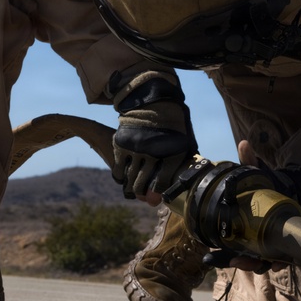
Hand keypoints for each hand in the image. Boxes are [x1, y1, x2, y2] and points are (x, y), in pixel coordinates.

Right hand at [112, 72, 197, 200]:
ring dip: (131, 186)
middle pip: (143, 183)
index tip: (154, 197)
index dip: (158, 191)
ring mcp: (136, 149)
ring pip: (131, 177)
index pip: (163, 181)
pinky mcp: (121, 145)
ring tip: (132, 189)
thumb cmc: (171, 127)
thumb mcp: (181, 144)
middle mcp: (152, 152)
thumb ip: (178, 165)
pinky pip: (119, 169)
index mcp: (170, 152)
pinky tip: (122, 178)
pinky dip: (120, 176)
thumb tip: (170, 185)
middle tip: (141, 196)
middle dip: (142, 192)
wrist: (153, 103)